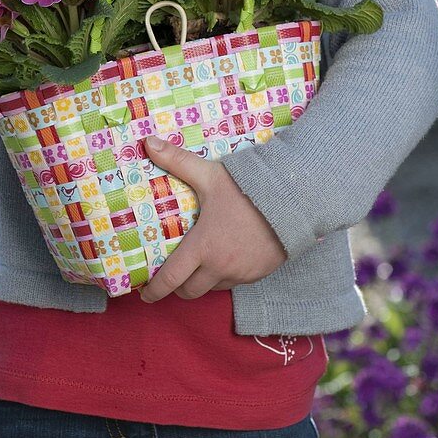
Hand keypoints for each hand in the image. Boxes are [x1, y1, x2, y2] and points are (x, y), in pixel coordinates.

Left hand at [138, 135, 287, 302]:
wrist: (293, 200)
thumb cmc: (246, 188)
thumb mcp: (209, 174)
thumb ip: (176, 161)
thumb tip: (148, 143)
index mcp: (203, 246)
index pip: (171, 279)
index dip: (155, 290)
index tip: (144, 295)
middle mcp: (220, 267)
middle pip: (189, 292)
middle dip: (177, 288)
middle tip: (170, 277)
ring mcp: (241, 274)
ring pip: (212, 289)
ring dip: (201, 282)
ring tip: (196, 266)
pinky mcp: (258, 274)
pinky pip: (234, 283)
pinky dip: (223, 276)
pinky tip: (222, 259)